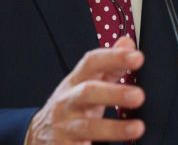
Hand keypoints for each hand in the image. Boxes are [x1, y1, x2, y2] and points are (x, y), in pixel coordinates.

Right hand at [25, 36, 145, 144]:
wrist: (38, 134)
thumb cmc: (70, 106)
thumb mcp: (85, 83)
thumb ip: (109, 65)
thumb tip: (128, 43)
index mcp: (75, 81)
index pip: (91, 63)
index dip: (113, 57)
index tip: (137, 57)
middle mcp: (68, 102)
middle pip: (87, 92)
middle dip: (113, 93)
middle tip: (139, 95)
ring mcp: (65, 126)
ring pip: (87, 127)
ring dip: (113, 128)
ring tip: (137, 128)